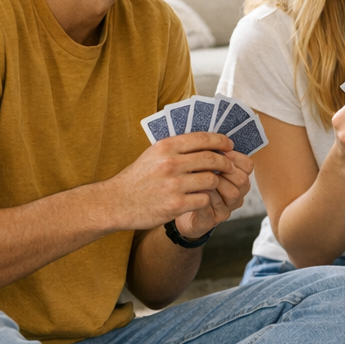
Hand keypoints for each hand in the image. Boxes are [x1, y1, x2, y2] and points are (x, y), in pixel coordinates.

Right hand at [109, 133, 252, 236]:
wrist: (115, 203)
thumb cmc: (137, 178)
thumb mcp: (152, 155)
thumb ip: (176, 148)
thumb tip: (206, 141)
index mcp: (165, 147)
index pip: (202, 138)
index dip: (221, 141)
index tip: (229, 145)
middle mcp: (170, 164)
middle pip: (211, 159)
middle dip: (225, 162)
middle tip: (229, 166)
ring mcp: (174, 185)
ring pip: (211, 180)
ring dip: (216, 182)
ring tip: (215, 184)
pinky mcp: (176, 205)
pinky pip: (204, 199)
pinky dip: (207, 199)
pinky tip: (202, 199)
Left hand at [175, 146, 253, 238]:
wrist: (172, 206)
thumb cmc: (188, 179)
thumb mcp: (199, 162)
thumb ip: (208, 150)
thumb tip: (208, 134)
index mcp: (237, 177)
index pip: (247, 165)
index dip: (234, 157)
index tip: (218, 151)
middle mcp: (237, 193)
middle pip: (242, 179)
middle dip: (223, 170)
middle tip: (205, 165)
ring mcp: (226, 208)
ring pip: (232, 194)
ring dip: (213, 183)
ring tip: (196, 178)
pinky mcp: (211, 220)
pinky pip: (211, 207)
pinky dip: (200, 197)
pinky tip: (190, 190)